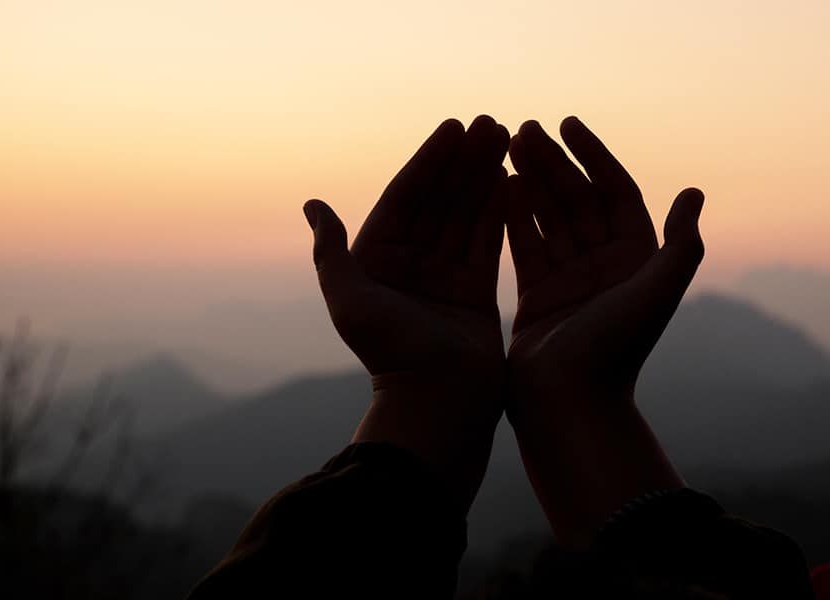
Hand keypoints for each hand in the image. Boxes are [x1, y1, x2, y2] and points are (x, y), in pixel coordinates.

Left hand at [304, 115, 509, 512]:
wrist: (436, 402)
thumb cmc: (389, 352)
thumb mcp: (348, 298)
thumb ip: (332, 252)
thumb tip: (313, 205)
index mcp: (378, 260)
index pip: (406, 197)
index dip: (429, 161)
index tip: (453, 127)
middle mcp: (411, 265)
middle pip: (440, 200)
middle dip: (464, 161)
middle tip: (491, 123)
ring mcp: (445, 278)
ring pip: (468, 215)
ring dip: (486, 177)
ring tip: (509, 139)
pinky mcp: (476, 293)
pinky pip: (490, 243)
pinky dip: (502, 212)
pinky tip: (516, 180)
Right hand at [504, 117, 705, 542]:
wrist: (571, 408)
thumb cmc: (616, 351)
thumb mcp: (656, 293)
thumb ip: (680, 245)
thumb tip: (694, 193)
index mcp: (637, 261)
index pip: (616, 193)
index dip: (594, 156)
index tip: (567, 124)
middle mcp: (605, 268)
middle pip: (578, 200)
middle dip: (553, 162)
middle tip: (524, 127)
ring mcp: (570, 282)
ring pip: (548, 218)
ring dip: (530, 181)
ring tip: (505, 146)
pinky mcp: (537, 298)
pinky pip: (524, 246)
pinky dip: (511, 216)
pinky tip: (495, 186)